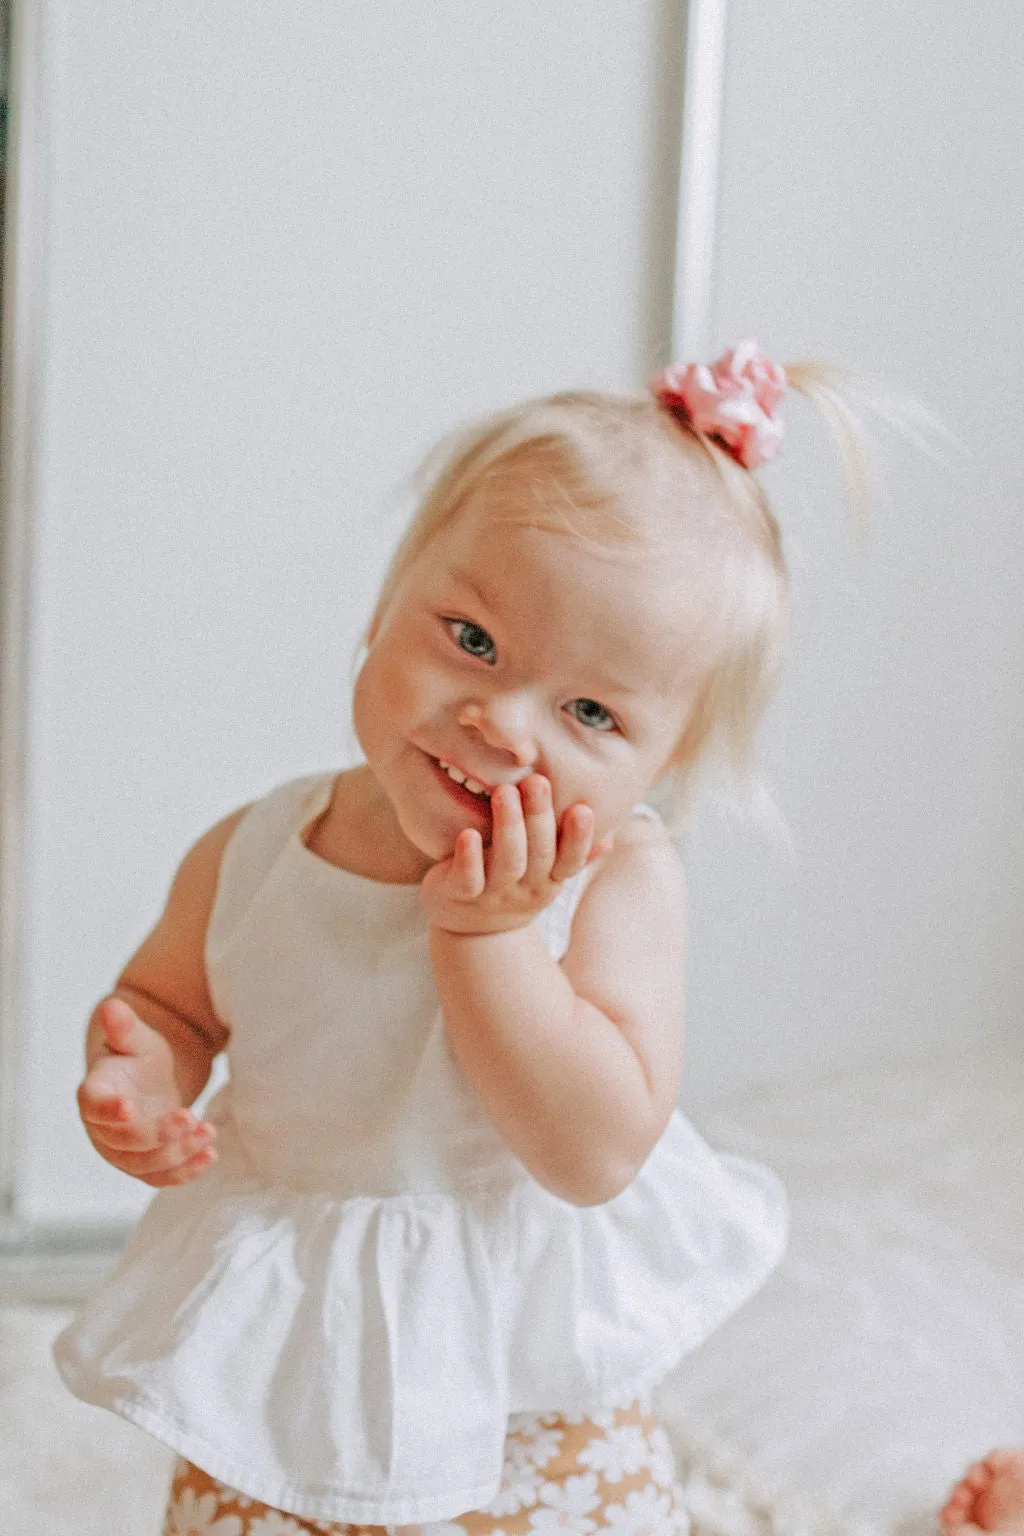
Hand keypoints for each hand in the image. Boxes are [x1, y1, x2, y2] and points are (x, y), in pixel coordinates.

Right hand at [77, 997, 217, 1186]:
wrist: (147, 1078)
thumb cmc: (137, 1055)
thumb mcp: (136, 1037)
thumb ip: (124, 1027)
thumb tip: (112, 1007)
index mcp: (94, 1092)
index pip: (92, 1105)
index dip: (108, 1109)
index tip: (130, 1107)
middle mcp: (103, 1128)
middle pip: (124, 1141)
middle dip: (157, 1134)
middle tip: (190, 1117)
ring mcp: (122, 1150)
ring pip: (144, 1164)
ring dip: (177, 1154)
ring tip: (209, 1132)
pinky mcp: (145, 1164)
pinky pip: (161, 1177)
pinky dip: (185, 1171)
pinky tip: (209, 1156)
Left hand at [418, 773, 613, 934]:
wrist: (471, 932)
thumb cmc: (513, 886)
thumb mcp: (546, 875)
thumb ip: (573, 855)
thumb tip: (609, 837)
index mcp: (549, 880)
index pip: (570, 860)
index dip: (578, 838)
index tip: (583, 809)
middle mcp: (525, 889)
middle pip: (539, 854)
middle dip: (538, 817)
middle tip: (536, 781)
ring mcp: (493, 895)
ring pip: (507, 863)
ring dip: (508, 827)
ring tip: (504, 793)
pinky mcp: (460, 896)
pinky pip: (467, 880)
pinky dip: (469, 858)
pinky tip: (468, 834)